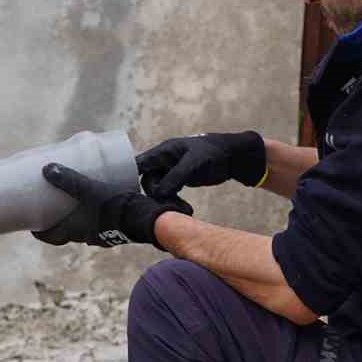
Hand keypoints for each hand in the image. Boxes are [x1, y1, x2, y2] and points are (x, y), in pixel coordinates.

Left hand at [33, 163, 191, 248]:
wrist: (148, 220)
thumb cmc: (115, 207)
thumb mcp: (90, 190)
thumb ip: (70, 180)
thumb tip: (46, 168)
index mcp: (77, 231)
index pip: (51, 237)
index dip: (39, 231)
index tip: (31, 225)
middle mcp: (87, 236)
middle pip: (65, 233)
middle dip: (57, 222)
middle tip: (51, 208)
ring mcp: (103, 234)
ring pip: (83, 228)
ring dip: (76, 219)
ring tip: (74, 202)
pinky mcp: (117, 229)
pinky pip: (99, 224)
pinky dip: (94, 216)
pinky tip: (99, 202)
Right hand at [136, 131, 265, 198]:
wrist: (231, 156)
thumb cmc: (214, 152)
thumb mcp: (195, 163)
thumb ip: (177, 176)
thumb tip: (160, 192)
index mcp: (163, 152)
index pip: (139, 164)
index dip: (130, 177)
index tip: (131, 195)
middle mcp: (163, 161)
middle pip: (148, 182)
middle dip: (158, 196)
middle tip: (174, 206)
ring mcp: (170, 172)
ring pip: (158, 191)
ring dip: (167, 202)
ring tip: (185, 209)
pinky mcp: (177, 181)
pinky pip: (168, 194)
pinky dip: (174, 202)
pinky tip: (186, 209)